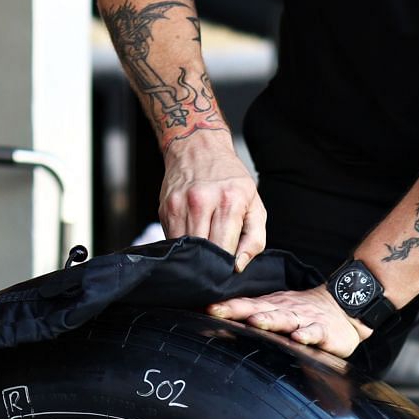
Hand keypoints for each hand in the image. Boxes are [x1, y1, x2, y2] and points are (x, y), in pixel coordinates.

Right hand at [159, 137, 266, 269]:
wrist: (198, 148)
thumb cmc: (231, 180)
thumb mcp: (255, 206)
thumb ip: (254, 239)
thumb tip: (238, 266)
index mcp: (229, 202)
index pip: (224, 250)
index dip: (226, 267)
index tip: (228, 270)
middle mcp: (201, 201)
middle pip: (203, 252)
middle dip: (210, 265)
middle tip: (216, 269)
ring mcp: (179, 204)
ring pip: (184, 249)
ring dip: (194, 258)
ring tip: (204, 256)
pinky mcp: (164, 209)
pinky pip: (172, 239)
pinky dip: (183, 246)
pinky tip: (192, 241)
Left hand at [209, 286, 369, 358]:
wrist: (344, 307)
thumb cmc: (305, 312)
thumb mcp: (279, 310)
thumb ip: (256, 315)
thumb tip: (223, 321)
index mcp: (272, 306)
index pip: (247, 304)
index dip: (228, 307)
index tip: (208, 309)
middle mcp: (285, 310)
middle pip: (259, 309)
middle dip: (239, 310)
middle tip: (220, 312)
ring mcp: (304, 319)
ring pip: (285, 319)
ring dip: (270, 320)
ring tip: (256, 322)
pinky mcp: (324, 330)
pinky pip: (315, 332)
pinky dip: (307, 334)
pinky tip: (299, 338)